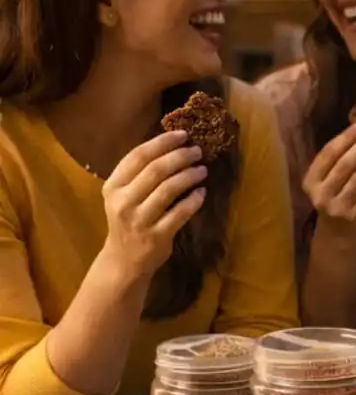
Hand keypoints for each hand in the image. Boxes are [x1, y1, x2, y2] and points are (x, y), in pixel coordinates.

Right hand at [100, 130, 207, 280]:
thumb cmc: (128, 221)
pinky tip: (202, 192)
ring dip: (189, 176)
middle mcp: (123, 201)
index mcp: (113, 186)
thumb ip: (139, 174)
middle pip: (156, 170)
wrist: (124, 259)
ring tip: (202, 170)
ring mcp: (139, 220)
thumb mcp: (123, 195)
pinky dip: (194, 200)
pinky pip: (180, 213)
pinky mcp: (157, 236)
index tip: (182, 135)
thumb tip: (172, 146)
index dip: (162, 142)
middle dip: (180, 156)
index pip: (138, 156)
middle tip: (197, 151)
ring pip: (169, 189)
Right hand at [303, 121, 355, 237]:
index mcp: (310, 181)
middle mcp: (321, 194)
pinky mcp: (355, 216)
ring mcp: (338, 207)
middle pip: (344, 165)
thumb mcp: (325, 180)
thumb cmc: (331, 197)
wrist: (335, 232)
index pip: (328, 154)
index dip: (346, 137)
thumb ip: (336, 160)